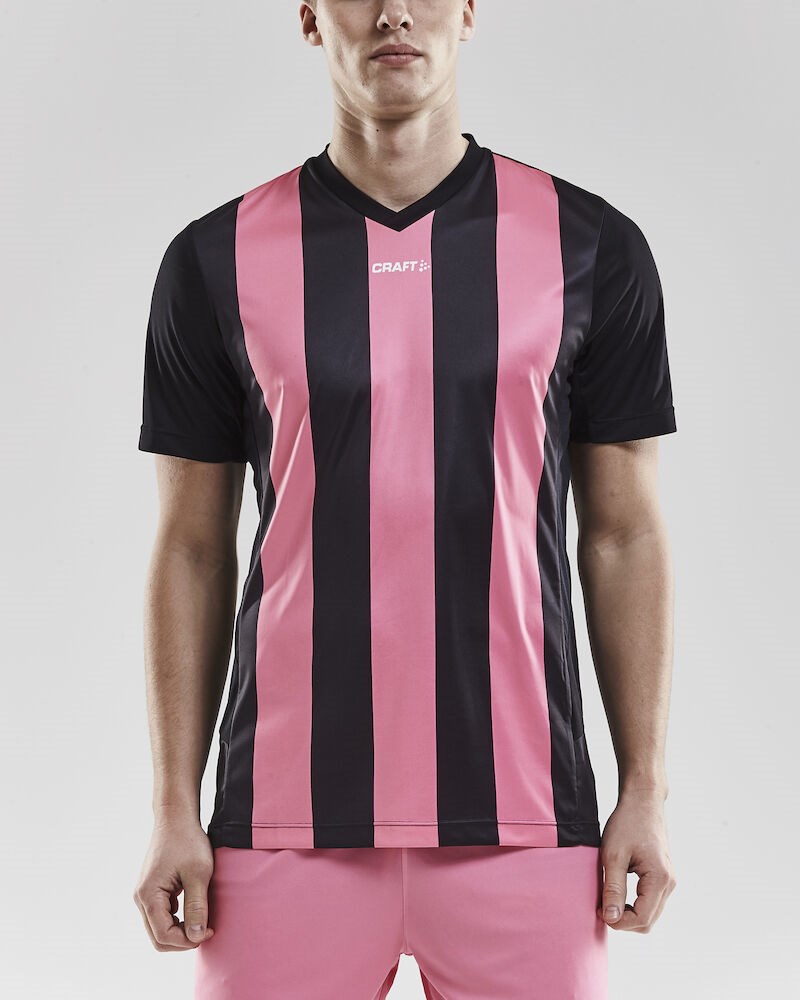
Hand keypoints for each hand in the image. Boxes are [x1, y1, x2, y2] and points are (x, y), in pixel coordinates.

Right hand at [133, 818, 215, 950]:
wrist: (176, 818)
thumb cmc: (188, 842)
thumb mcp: (198, 873)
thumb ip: (196, 906)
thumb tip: (195, 937)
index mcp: (148, 896)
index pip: (163, 936)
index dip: (188, 941)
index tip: (209, 930)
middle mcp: (140, 898)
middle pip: (158, 937)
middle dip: (182, 940)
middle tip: (206, 930)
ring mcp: (144, 894)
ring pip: (158, 928)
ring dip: (180, 931)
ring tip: (202, 920)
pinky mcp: (151, 890)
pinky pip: (160, 916)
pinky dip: (176, 920)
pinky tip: (194, 909)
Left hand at [597, 789, 676, 931]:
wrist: (642, 800)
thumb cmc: (627, 823)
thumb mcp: (613, 855)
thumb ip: (613, 888)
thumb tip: (611, 918)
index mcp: (660, 879)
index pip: (642, 919)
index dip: (619, 922)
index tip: (599, 910)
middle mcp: (669, 883)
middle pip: (648, 921)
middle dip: (624, 920)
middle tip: (602, 905)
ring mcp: (668, 880)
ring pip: (650, 913)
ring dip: (629, 913)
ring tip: (608, 897)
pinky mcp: (663, 875)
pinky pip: (651, 901)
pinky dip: (634, 903)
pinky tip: (618, 891)